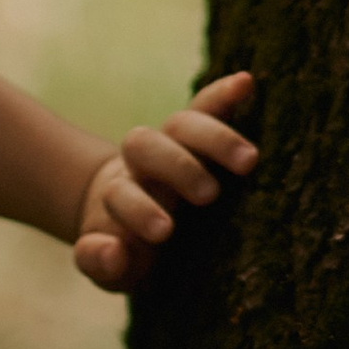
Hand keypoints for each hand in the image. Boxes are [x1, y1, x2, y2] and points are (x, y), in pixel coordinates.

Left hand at [70, 70, 256, 293]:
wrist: (127, 219)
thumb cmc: (125, 250)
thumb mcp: (108, 266)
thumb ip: (99, 262)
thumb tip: (114, 252)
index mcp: (119, 199)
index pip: (120, 194)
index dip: (138, 209)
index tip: (165, 231)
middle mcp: (142, 166)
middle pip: (144, 144)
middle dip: (177, 166)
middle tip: (208, 195)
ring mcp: (170, 147)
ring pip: (181, 124)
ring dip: (214, 138)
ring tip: (249, 161)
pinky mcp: (198, 136)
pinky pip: (207, 107)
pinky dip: (224, 94)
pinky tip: (246, 82)